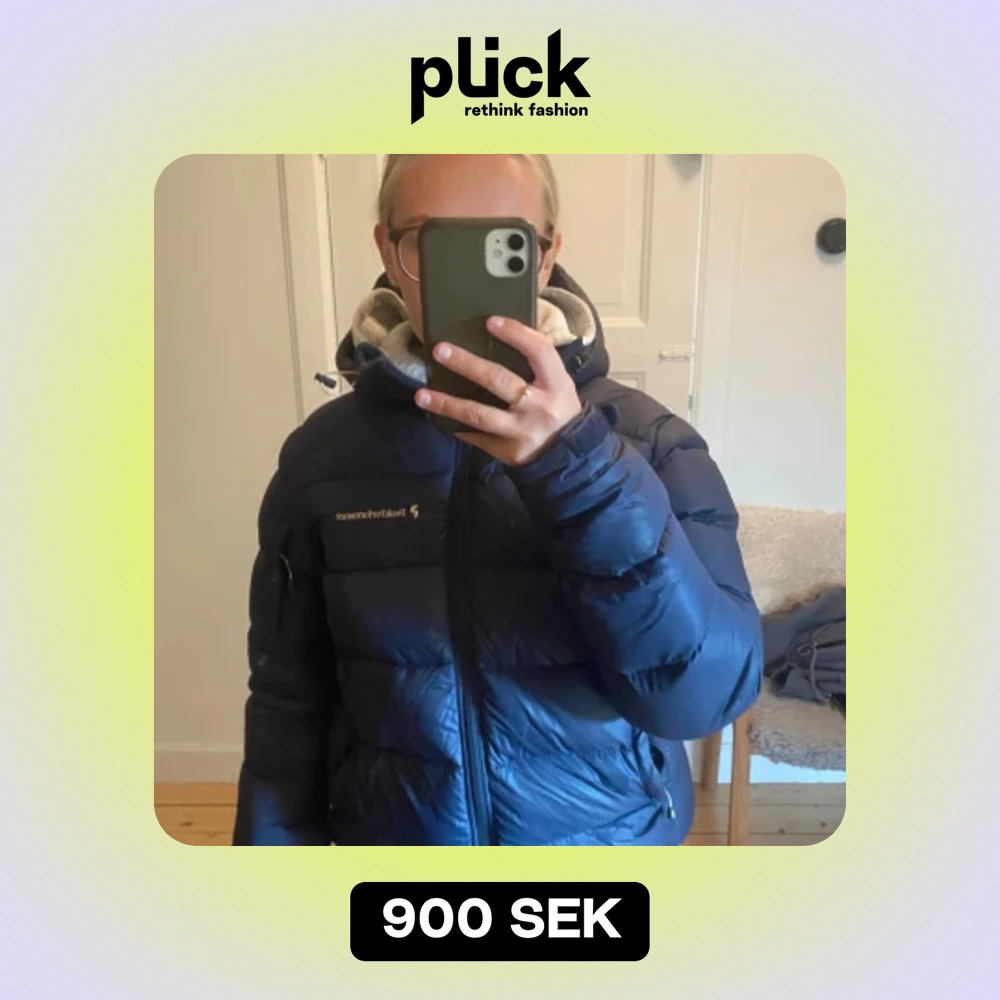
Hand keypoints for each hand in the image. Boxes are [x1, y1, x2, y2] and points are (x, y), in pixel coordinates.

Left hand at [414, 316, 582, 466]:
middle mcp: (540, 407)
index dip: (515, 334)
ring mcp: (523, 432)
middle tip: (440, 350)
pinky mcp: (510, 452)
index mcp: (557, 384)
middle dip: (466, 364)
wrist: (569, 455)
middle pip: (499, 380)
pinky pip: (478, 436)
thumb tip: (496, 333)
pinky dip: (457, 426)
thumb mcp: (558, 383)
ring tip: (422, 395)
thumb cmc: (557, 408)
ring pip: (479, 414)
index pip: (539, 351)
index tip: (490, 321)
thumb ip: (535, 364)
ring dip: (447, 403)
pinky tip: (440, 417)